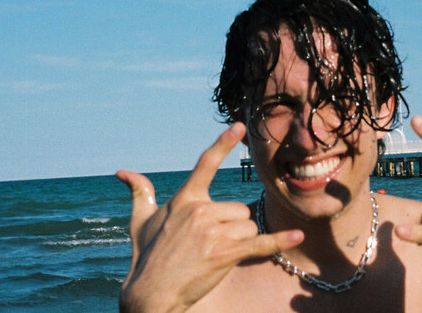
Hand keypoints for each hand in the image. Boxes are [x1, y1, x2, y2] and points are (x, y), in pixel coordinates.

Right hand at [116, 123, 303, 312]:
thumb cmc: (145, 257)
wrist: (149, 294)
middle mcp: (200, 211)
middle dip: (231, 227)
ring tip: (213, 255)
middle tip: (207, 244)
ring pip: (248, 226)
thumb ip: (140, 193)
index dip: (222, 143)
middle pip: (239, 209)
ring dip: (239, 241)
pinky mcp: (225, 253)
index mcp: (185, 199)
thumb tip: (123, 173)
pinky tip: (298, 236)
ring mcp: (213, 232)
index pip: (205, 163)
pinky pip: (261, 242)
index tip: (238, 126)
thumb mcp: (140, 221)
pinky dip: (281, 241)